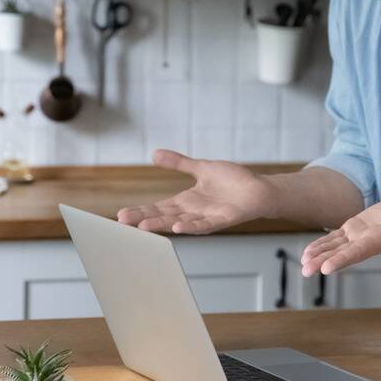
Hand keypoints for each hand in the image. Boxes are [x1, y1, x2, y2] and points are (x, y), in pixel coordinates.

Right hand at [116, 149, 277, 233]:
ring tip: (143, 227)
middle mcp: (193, 212)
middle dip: (144, 219)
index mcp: (186, 201)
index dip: (141, 210)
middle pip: (164, 217)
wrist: (258, 189)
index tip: (121, 214)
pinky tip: (179, 227)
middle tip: (123, 223)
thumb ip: (179, 162)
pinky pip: (204, 226)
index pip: (158, 207)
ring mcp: (206, 217)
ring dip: (162, 225)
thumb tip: (155, 153)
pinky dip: (192, 227)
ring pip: (179, 223)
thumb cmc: (233, 180)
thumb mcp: (201, 168)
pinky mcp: (222, 220)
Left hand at [300, 196, 380, 275]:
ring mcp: (361, 234)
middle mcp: (369, 239)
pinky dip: (321, 243)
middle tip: (306, 271)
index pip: (359, 250)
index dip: (342, 259)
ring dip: (318, 255)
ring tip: (303, 264)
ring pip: (336, 246)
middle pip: (343, 253)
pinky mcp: (355, 227)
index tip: (326, 268)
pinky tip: (308, 252)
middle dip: (324, 261)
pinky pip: (335, 237)